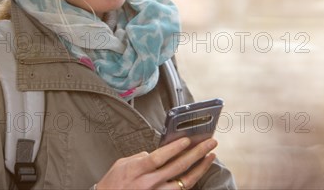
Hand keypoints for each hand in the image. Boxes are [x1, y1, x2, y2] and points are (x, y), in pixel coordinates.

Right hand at [96, 137, 217, 189]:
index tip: (187, 139)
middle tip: (210, 142)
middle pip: (177, 167)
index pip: (159, 158)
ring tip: (210, 156)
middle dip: (196, 153)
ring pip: (185, 182)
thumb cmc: (113, 183)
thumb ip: (140, 157)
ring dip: (200, 168)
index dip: (174, 149)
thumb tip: (156, 154)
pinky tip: (199, 172)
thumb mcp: (121, 165)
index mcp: (137, 170)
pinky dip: (192, 180)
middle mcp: (149, 183)